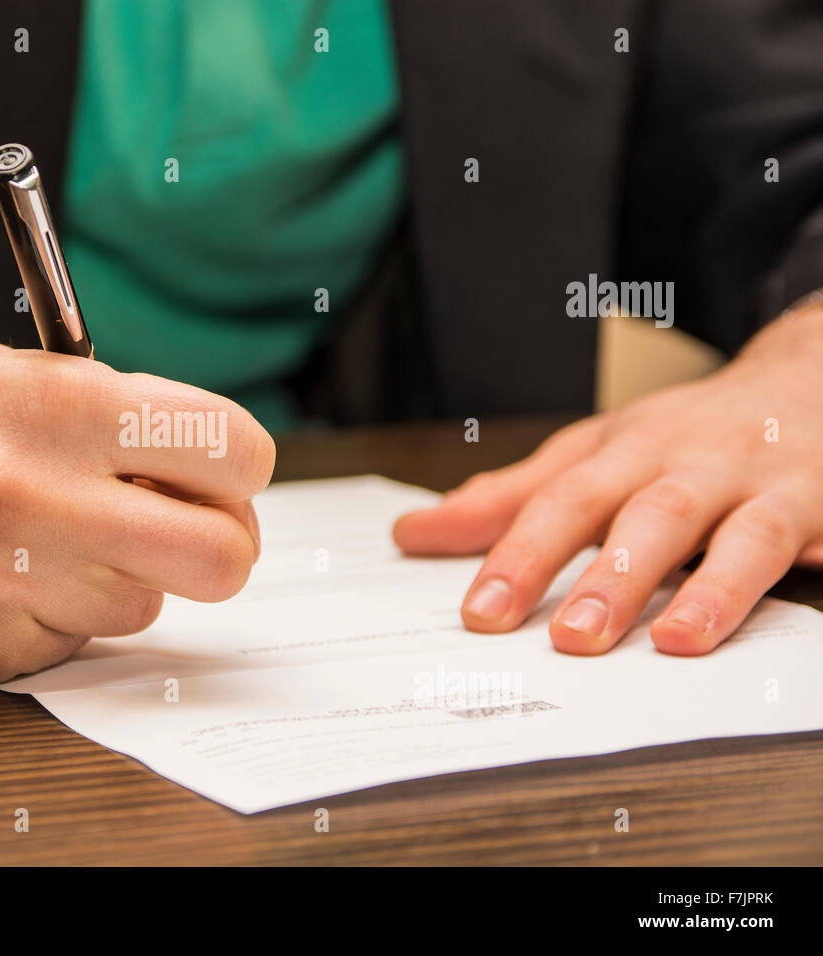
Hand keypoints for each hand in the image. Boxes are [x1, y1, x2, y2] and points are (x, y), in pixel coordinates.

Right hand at [0, 340, 273, 683]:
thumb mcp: (4, 373)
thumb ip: (116, 414)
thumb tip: (215, 467)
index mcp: (51, 406)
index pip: (230, 450)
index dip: (242, 466)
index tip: (224, 473)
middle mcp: (30, 497)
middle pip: (222, 556)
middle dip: (223, 543)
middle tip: (186, 527)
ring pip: (144, 606)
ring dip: (121, 577)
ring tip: (52, 538)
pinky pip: (70, 644)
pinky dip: (54, 613)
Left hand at [393, 303, 822, 654]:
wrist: (804, 379)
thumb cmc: (682, 434)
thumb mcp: (590, 454)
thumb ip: (507, 499)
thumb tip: (412, 533)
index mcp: (621, 453)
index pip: (560, 502)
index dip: (519, 555)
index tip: (480, 614)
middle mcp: (687, 464)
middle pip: (642, 515)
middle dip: (605, 576)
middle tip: (567, 638)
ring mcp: (759, 486)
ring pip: (736, 534)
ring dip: (706, 587)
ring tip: (671, 640)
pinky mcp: (820, 508)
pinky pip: (804, 543)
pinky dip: (789, 574)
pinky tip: (780, 608)